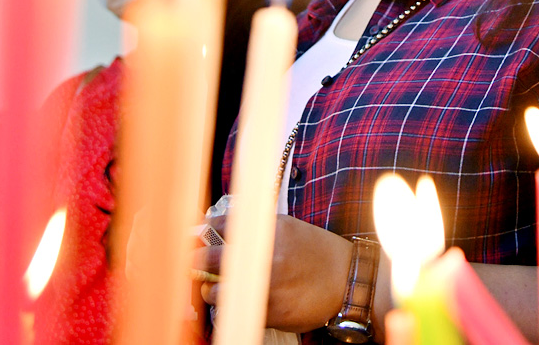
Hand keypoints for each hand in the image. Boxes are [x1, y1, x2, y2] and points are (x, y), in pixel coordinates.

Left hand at [193, 213, 353, 332]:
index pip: (220, 226)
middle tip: (191, 262)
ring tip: (213, 287)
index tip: (194, 237)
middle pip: (210, 258)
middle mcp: (264, 256)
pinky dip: (229, 306)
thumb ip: (256, 229)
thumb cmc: (316, 252)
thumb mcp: (288, 228)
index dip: (202, 232)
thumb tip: (217, 228)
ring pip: (216, 291)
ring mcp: (265, 285)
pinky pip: (234, 310)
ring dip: (210, 289)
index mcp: (268, 230)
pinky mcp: (268, 311)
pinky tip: (235, 300)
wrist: (347, 281)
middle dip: (195, 260)